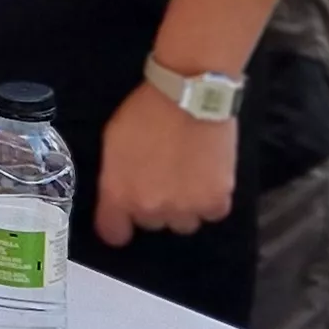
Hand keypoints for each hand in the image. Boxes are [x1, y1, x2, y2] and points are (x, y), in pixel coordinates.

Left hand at [94, 84, 237, 246]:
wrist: (189, 96)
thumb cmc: (145, 112)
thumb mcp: (112, 142)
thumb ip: (114, 177)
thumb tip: (119, 196)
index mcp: (120, 195)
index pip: (113, 233)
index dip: (118, 225)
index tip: (123, 218)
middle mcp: (151, 209)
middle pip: (151, 224)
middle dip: (154, 205)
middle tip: (161, 179)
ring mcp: (186, 208)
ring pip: (183, 223)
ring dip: (183, 207)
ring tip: (187, 179)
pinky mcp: (217, 201)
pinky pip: (211, 214)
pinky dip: (210, 201)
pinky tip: (207, 179)